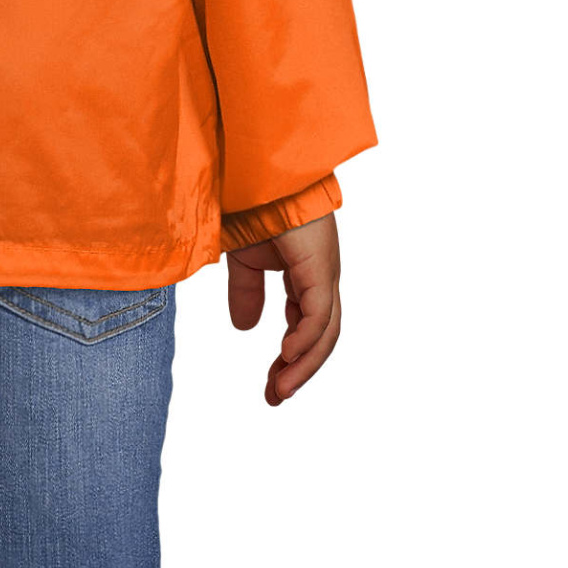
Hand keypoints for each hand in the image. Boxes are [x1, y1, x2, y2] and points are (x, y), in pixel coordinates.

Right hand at [225, 211, 341, 406]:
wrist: (252, 170)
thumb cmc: (249, 202)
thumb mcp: (243, 259)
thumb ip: (247, 291)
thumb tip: (246, 329)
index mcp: (305, 274)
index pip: (305, 325)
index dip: (289, 358)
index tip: (271, 386)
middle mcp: (321, 276)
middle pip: (320, 336)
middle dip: (298, 370)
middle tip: (275, 397)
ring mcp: (324, 271)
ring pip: (324, 331)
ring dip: (303, 365)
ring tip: (280, 390)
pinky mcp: (320, 265)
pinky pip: (318, 314)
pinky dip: (305, 339)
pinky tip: (287, 356)